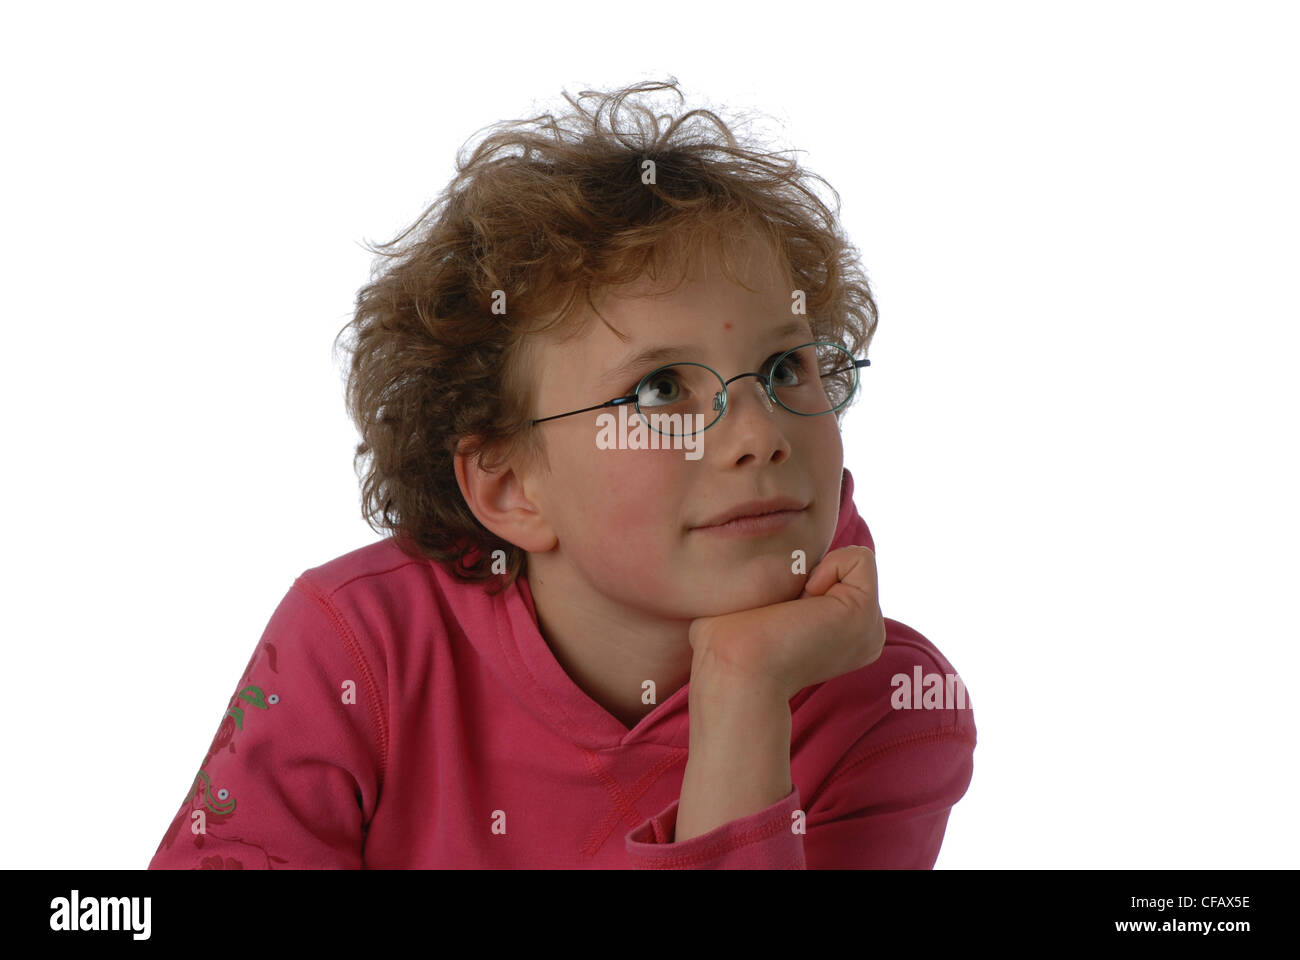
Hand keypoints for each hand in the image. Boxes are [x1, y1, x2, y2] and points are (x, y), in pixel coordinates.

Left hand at [688, 545, 886, 702]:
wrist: (735, 668)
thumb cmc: (728, 642)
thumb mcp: (756, 607)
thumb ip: (777, 588)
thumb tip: (772, 570)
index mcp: (840, 639)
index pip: (829, 575)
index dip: (797, 581)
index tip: (777, 616)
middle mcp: (861, 636)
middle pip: (841, 567)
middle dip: (806, 577)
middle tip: (784, 616)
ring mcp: (869, 627)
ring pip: (850, 562)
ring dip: (811, 575)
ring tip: (792, 614)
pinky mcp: (867, 613)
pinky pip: (861, 558)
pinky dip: (828, 567)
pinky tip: (805, 603)